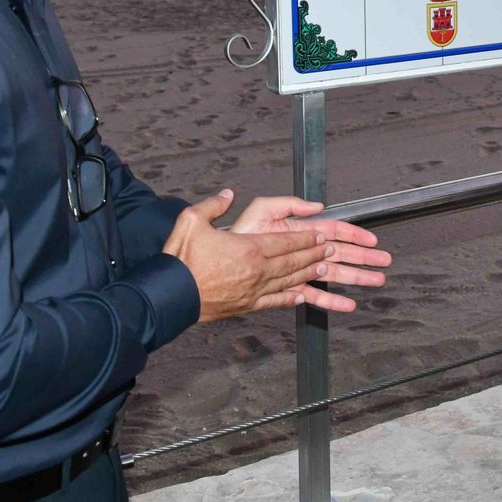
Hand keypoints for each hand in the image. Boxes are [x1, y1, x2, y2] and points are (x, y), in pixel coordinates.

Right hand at [161, 193, 342, 321]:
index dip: (306, 238)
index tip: (320, 235)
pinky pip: (275, 301)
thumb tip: (227, 195)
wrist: (170, 296)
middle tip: (330, 249)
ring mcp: (254, 290)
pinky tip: (300, 296)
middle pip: (294, 260)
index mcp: (250, 248)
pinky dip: (290, 298)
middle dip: (314, 253)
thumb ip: (213, 205)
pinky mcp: (246, 306)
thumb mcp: (192, 220)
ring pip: (290, 280)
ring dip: (308, 273)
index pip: (287, 241)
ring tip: (324, 268)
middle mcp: (258, 270)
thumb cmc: (181, 260)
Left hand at [227, 192, 390, 293]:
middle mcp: (304, 251)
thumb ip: (290, 204)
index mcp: (301, 231)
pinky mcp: (292, 288)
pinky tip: (348, 304)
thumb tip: (318, 206)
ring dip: (357, 277)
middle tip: (384, 261)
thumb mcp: (263, 209)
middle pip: (341, 253)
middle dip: (364, 257)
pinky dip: (333, 301)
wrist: (224, 262)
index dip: (355, 234)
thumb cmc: (240, 233)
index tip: (372, 240)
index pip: (335, 230)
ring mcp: (300, 270)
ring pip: (334, 274)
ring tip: (377, 281)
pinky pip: (316, 296)